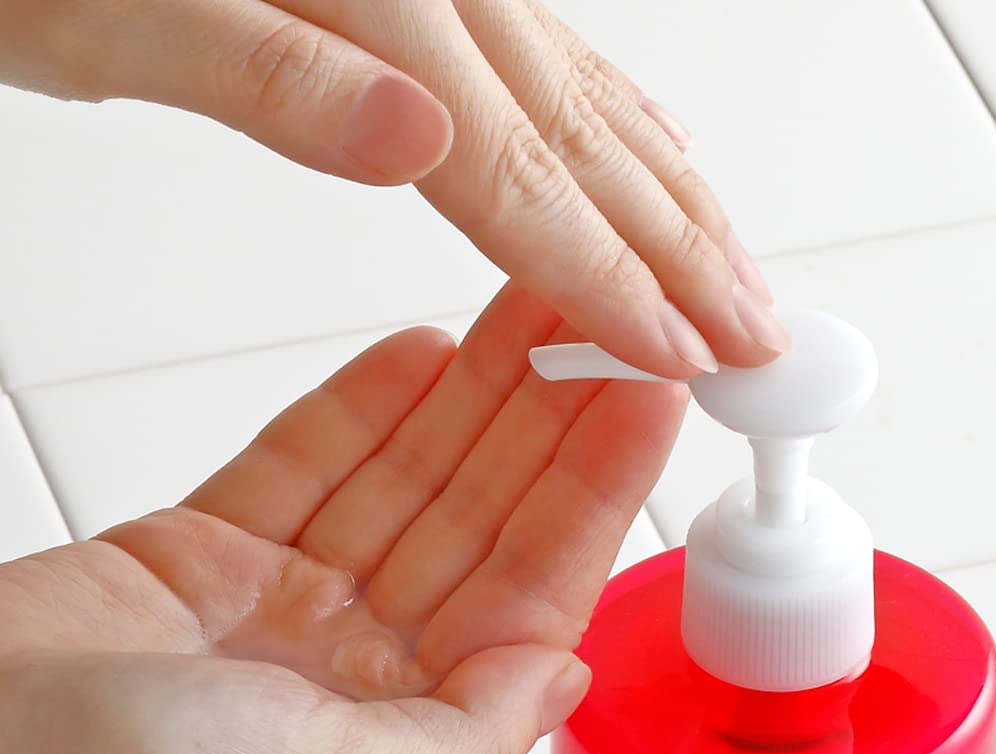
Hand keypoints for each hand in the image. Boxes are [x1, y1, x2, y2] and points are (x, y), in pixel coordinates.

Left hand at [0, 0, 785, 376]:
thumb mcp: (111, 17)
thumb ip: (275, 80)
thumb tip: (421, 139)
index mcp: (370, 5)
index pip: (520, 182)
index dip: (612, 280)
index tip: (685, 354)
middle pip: (588, 148)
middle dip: (687, 254)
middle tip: (761, 337)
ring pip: (594, 106)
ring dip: (676, 201)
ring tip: (740, 273)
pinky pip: (559, 66)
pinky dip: (622, 130)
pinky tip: (656, 162)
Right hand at [0, 283, 686, 753]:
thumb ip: (478, 736)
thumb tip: (564, 676)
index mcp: (413, 745)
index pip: (535, 599)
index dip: (595, 496)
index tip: (651, 400)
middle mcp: (363, 680)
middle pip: (483, 528)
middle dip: (549, 428)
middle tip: (610, 324)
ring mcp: (288, 615)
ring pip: (407, 486)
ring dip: (475, 400)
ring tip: (539, 308)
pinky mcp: (209, 558)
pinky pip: (309, 468)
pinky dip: (365, 412)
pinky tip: (429, 355)